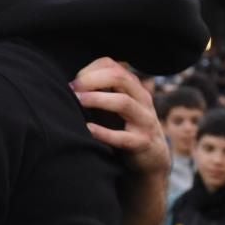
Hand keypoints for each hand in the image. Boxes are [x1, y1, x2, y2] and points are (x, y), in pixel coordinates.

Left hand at [71, 59, 167, 178]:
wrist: (152, 158)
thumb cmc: (126, 128)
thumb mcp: (116, 106)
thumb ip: (101, 92)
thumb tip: (71, 84)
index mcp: (134, 88)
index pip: (113, 66)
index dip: (91, 70)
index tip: (74, 81)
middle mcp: (142, 100)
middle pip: (120, 78)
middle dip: (93, 80)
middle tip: (73, 88)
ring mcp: (144, 121)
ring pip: (123, 102)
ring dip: (97, 99)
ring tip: (78, 101)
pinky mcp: (142, 143)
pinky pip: (122, 137)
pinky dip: (104, 132)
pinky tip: (88, 129)